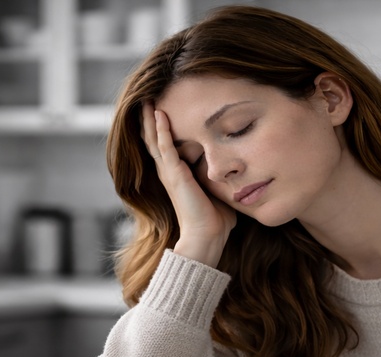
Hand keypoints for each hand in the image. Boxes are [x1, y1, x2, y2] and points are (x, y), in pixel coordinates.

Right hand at [141, 102, 235, 266]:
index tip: (159, 108)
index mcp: (175, 175)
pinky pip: (164, 147)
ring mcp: (169, 172)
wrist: (207, 236)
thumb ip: (218, 178)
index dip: (159, 128)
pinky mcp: (174, 174)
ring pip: (153, 139)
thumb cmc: (215, 219)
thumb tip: (235, 172)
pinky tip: (159, 113)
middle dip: (149, 118)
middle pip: (152, 139)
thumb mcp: (216, 191)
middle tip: (146, 97)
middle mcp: (168, 171)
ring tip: (146, 99)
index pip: (163, 146)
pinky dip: (160, 129)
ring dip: (150, 118)